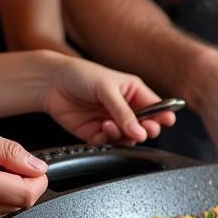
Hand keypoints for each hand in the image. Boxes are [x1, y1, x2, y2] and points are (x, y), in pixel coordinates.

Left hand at [39, 55, 177, 144]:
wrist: (51, 83)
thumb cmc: (81, 75)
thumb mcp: (107, 89)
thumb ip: (124, 112)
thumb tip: (140, 130)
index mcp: (134, 92)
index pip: (156, 107)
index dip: (163, 116)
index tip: (166, 122)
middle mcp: (125, 108)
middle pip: (145, 127)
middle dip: (145, 130)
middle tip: (141, 130)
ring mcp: (111, 121)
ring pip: (128, 138)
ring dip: (122, 135)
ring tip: (111, 125)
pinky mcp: (96, 132)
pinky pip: (109, 143)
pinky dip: (107, 139)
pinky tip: (101, 128)